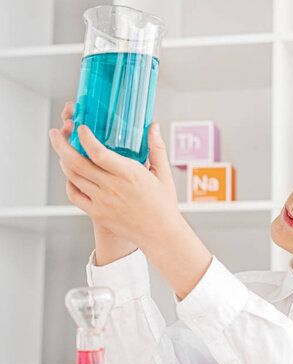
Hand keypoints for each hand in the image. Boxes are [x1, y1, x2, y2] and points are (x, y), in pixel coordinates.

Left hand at [48, 105, 178, 248]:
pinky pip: (75, 195)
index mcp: (129, 174)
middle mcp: (112, 187)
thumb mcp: (164, 174)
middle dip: (61, 144)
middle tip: (56, 133)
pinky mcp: (98, 213)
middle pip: (76, 163)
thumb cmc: (164, 204)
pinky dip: (69, 183)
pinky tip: (72, 176)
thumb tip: (154, 127)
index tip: (81, 128)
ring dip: (63, 161)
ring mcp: (102, 201)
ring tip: (62, 151)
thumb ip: (156, 148)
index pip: (98, 152)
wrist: (160, 234)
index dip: (85, 138)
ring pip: (73, 177)